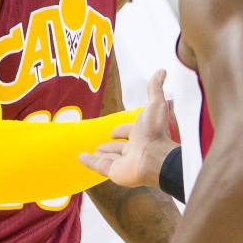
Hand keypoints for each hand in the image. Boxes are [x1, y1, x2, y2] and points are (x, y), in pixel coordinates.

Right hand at [80, 69, 177, 188]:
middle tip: (100, 144)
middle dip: (111, 145)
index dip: (122, 130)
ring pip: (110, 157)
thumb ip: (155, 89)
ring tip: (93, 151)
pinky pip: (98, 166)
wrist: (155, 158)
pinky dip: (89, 162)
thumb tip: (162, 71)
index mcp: (142, 135)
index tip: (113, 130)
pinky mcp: (113, 172)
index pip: (129, 131)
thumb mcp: (155, 105)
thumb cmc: (156, 132)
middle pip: (119, 147)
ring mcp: (123, 162)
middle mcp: (134, 149)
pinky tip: (80, 157)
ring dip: (101, 154)